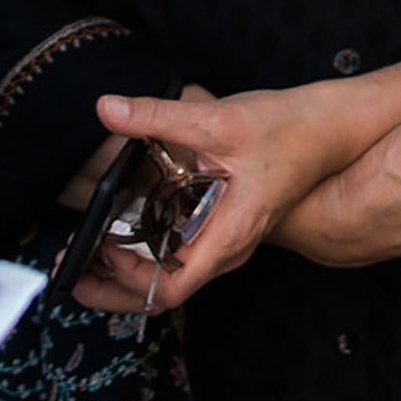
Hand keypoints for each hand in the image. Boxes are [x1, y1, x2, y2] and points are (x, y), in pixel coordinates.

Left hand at [66, 80, 390, 315]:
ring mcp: (226, 238)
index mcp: (229, 234)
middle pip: (164, 291)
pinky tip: (124, 224)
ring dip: (127, 268)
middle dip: (114, 288)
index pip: (172, 286)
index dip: (129, 279)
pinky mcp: (224, 223)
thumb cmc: (287, 129)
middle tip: (71, 272)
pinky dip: (147, 246)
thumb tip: (108, 109)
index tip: (100, 250)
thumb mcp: (217, 119)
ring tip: (87, 250)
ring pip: (171, 273)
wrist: (328, 128)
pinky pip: (180, 250)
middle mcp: (227, 246)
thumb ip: (157, 117)